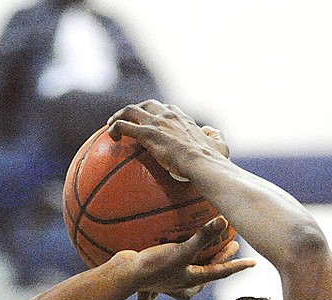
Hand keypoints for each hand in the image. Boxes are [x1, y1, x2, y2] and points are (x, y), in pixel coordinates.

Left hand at [107, 101, 226, 183]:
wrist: (202, 163)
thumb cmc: (212, 160)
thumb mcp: (220, 145)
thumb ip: (216, 136)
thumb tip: (213, 131)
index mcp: (182, 118)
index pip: (166, 108)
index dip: (156, 111)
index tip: (151, 119)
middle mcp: (168, 115)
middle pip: (145, 105)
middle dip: (134, 110)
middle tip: (126, 120)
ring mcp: (156, 123)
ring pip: (130, 111)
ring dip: (119, 116)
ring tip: (111, 125)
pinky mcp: (147, 134)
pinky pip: (125, 126)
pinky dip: (115, 128)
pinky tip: (111, 137)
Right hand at [128, 218, 251, 299]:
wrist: (125, 275)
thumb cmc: (154, 267)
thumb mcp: (182, 252)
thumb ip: (203, 238)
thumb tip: (224, 221)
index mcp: (194, 282)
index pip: (222, 272)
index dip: (238, 266)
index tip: (253, 263)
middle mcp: (185, 284)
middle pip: (209, 269)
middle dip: (221, 258)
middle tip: (233, 245)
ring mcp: (172, 280)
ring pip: (194, 267)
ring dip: (203, 256)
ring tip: (209, 243)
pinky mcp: (160, 271)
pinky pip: (178, 261)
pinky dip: (184, 252)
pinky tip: (180, 241)